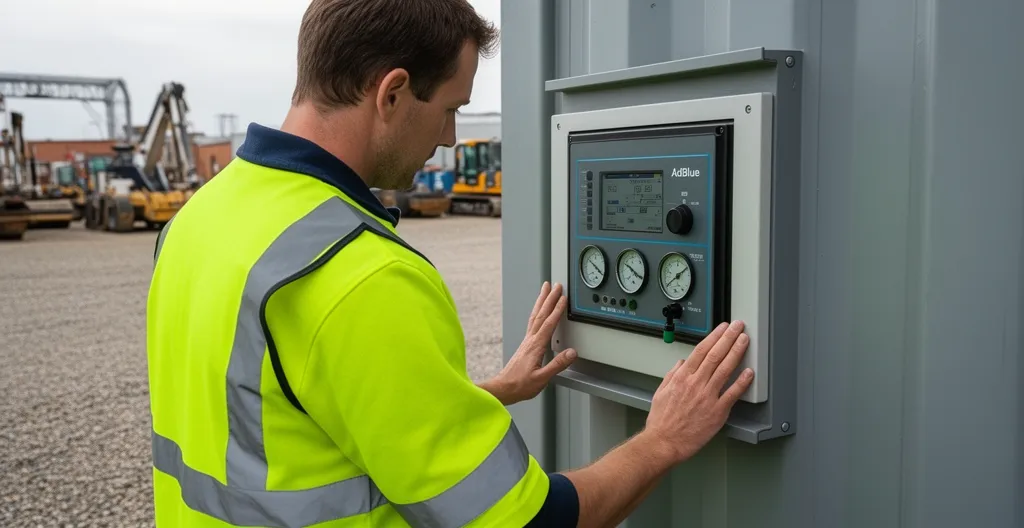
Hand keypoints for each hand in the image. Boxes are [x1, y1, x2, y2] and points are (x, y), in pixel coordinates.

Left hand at [479, 282, 577, 404]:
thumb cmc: (520, 385)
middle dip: (549, 298)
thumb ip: (557, 365)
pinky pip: (532, 322)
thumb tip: (571, 353)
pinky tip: (538, 311)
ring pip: (535, 316)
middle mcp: (530, 340)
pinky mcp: (525, 345)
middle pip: (541, 314)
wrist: (503, 388)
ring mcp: (526, 341)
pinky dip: (537, 312)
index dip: (557, 309)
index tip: (563, 298)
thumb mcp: (542, 378)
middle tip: (555, 285)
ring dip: (541, 301)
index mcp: (536, 346)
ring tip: (545, 290)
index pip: (549, 324)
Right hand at [642, 320, 753, 463]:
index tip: (722, 328)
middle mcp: (695, 384)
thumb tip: (680, 364)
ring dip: (736, 352)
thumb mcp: (660, 392)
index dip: (714, 337)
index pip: (701, 350)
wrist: (664, 442)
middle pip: (715, 355)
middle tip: (738, 326)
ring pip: (725, 369)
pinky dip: (742, 382)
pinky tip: (749, 372)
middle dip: (728, 337)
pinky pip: (732, 393)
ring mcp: (707, 397)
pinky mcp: (717, 412)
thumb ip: (672, 375)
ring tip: (744, 340)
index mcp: (681, 377)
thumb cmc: (661, 422)